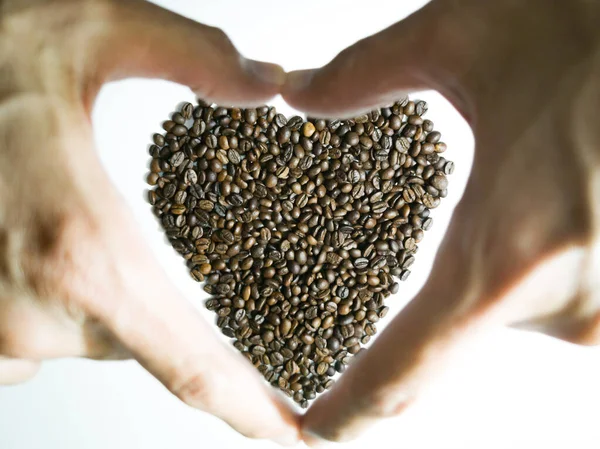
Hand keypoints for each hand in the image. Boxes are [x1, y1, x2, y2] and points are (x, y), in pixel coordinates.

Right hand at [0, 0, 298, 443]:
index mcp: (82, 250)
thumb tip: (270, 80)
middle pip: (143, 337)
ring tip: (76, 220)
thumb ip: (194, 55)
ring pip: (91, 330)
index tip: (289, 435)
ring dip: (102, 287)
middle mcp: (33, 308)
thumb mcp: (94, 30)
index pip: (190, 364)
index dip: (246, 407)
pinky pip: (42, 330)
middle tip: (141, 239)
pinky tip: (42, 240)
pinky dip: (61, 294)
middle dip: (158, 295)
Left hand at [283, 0, 599, 442]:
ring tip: (547, 178)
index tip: (316, 427)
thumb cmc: (593, 27)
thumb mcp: (464, 33)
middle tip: (502, 193)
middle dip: (463, 269)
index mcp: (507, 255)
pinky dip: (546, 257)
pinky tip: (562, 200)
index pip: (404, 371)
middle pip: (465, 322)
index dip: (352, 408)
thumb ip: (365, 74)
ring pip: (518, 305)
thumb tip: (297, 93)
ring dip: (512, 255)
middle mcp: (568, 303)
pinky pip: (564, 298)